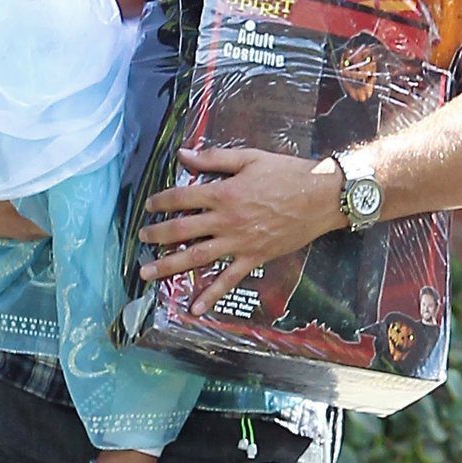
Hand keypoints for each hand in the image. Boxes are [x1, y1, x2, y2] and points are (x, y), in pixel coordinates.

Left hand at [138, 146, 342, 313]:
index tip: (149, 205)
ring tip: (147, 273)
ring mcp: (239, 242)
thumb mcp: (249, 158)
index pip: (182, 197)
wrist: (320, 196)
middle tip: (141, 240)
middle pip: (182, 229)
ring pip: (197, 256)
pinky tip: (194, 308)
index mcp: (224, 192)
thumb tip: (183, 155)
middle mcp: (226, 220)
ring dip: (169, 266)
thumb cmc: (287, 173)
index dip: (161, 201)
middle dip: (157, 235)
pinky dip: (211, 295)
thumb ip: (214, 158)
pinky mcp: (253, 258)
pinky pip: (228, 280)